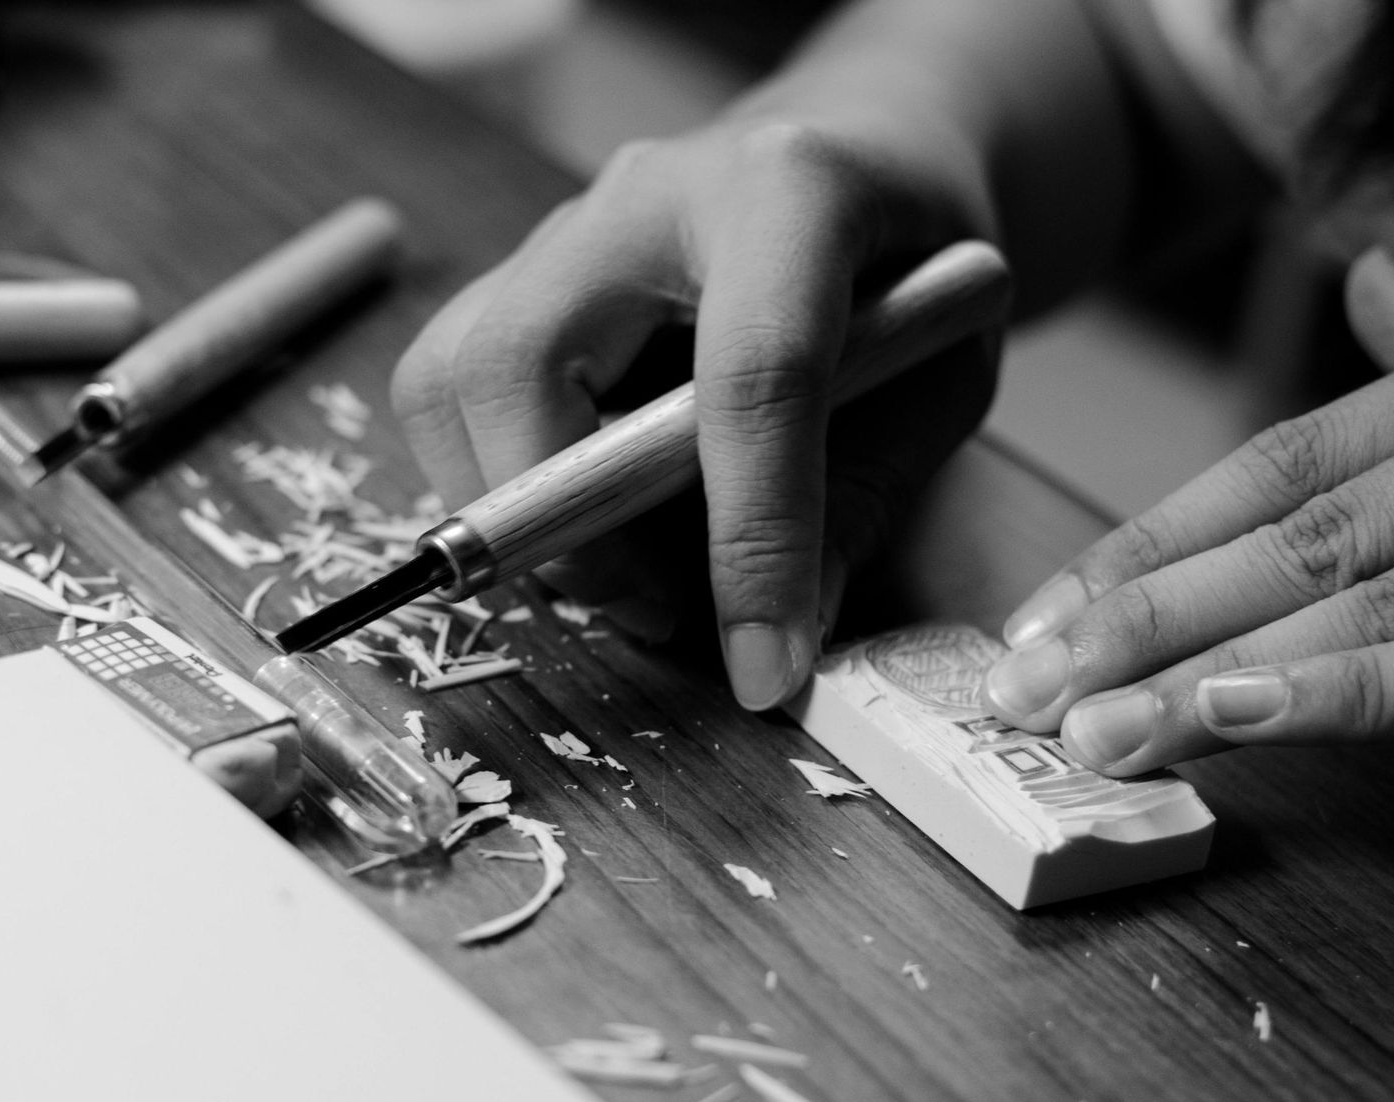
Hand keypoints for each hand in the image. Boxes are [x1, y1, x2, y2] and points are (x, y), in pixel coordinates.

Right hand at [391, 114, 994, 709]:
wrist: (858, 143)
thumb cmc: (910, 255)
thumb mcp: (946, 372)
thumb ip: (868, 493)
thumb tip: (779, 641)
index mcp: (786, 192)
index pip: (751, 374)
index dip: (753, 536)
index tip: (762, 665)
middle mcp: (643, 196)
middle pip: (521, 361)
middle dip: (560, 526)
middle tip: (653, 609)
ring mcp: (561, 231)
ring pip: (448, 378)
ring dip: (509, 514)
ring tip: (623, 572)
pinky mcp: (517, 278)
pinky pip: (447, 393)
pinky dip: (497, 484)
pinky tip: (589, 515)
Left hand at [982, 249, 1393, 774]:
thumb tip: (1374, 283)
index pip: (1278, 467)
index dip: (1145, 546)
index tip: (1040, 620)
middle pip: (1292, 539)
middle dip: (1141, 621)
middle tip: (1027, 692)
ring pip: (1358, 601)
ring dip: (1209, 674)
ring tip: (1099, 729)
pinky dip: (1355, 692)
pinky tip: (1244, 719)